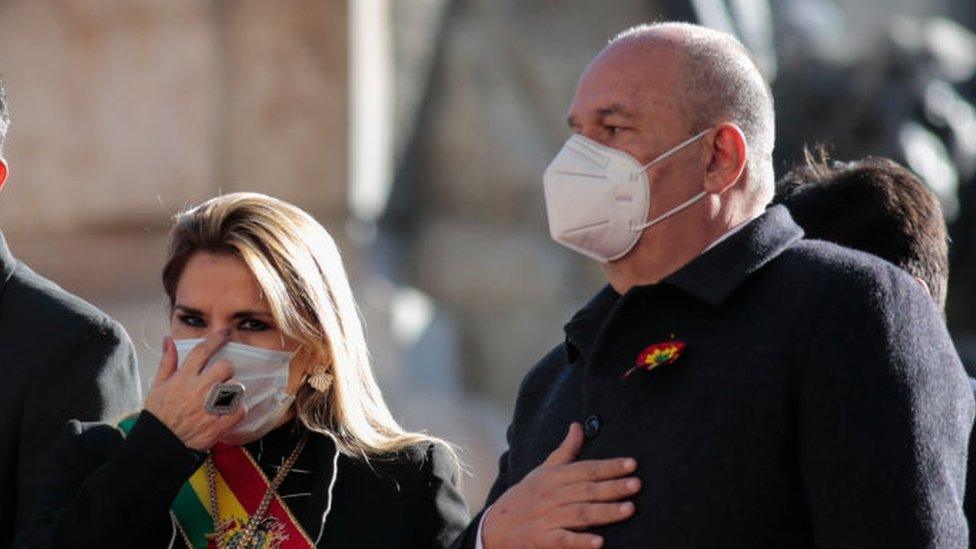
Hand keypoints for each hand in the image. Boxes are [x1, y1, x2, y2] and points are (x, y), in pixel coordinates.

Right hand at [144, 331, 245, 450]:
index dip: (216, 339)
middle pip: (226, 367)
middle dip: (226, 370)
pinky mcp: (219, 425)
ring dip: (233, 391)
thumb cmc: (159, 416)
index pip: (202, 351)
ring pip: (236, 387)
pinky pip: (241, 410)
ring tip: (223, 397)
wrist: (159, 446)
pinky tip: (228, 412)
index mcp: (182, 379)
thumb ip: (167, 363)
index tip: (225, 333)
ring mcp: (209, 408)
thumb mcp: (157, 387)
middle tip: (220, 379)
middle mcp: (197, 391)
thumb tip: (169, 340)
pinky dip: (238, 410)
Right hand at [482, 423, 638, 548]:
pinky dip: (581, 541)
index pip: (585, 469)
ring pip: (580, 513)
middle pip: (586, 490)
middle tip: (636, 484)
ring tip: (629, 509)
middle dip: (612, 487)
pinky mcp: (543, 539)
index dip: (609, 466)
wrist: (496, 525)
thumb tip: (578, 426)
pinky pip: (564, 540)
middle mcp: (551, 495)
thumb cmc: (525, 495)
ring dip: (605, 511)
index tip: (631, 464)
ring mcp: (547, 517)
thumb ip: (565, 450)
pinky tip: (599, 542)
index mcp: (553, 477)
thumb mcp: (543, 470)